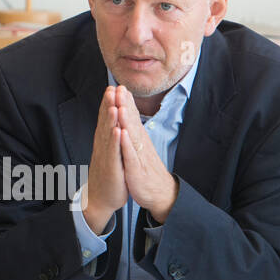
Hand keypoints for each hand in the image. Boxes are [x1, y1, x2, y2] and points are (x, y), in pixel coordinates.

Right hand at [82, 86, 127, 233]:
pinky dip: (114, 141)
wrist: (101, 199)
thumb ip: (109, 138)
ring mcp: (106, 157)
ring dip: (110, 119)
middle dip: (108, 105)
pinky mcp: (111, 168)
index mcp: (103, 143)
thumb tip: (111, 123)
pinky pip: (113, 153)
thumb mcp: (109, 153)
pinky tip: (117, 130)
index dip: (108, 103)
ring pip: (108, 135)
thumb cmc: (108, 175)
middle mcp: (102, 147)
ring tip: (113, 104)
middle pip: (104, 123)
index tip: (111, 88)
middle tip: (110, 88)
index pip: (105, 119)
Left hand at [113, 86, 177, 221]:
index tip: (120, 86)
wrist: (159, 193)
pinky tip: (123, 134)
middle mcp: (140, 145)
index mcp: (139, 140)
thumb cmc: (146, 169)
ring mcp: (139, 157)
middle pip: (132, 122)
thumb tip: (130, 117)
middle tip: (120, 88)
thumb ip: (135, 133)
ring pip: (132, 136)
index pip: (132, 118)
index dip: (126, 102)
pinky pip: (131, 156)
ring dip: (127, 121)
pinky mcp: (137, 169)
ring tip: (121, 106)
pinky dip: (126, 145)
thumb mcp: (139, 149)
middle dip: (125, 105)